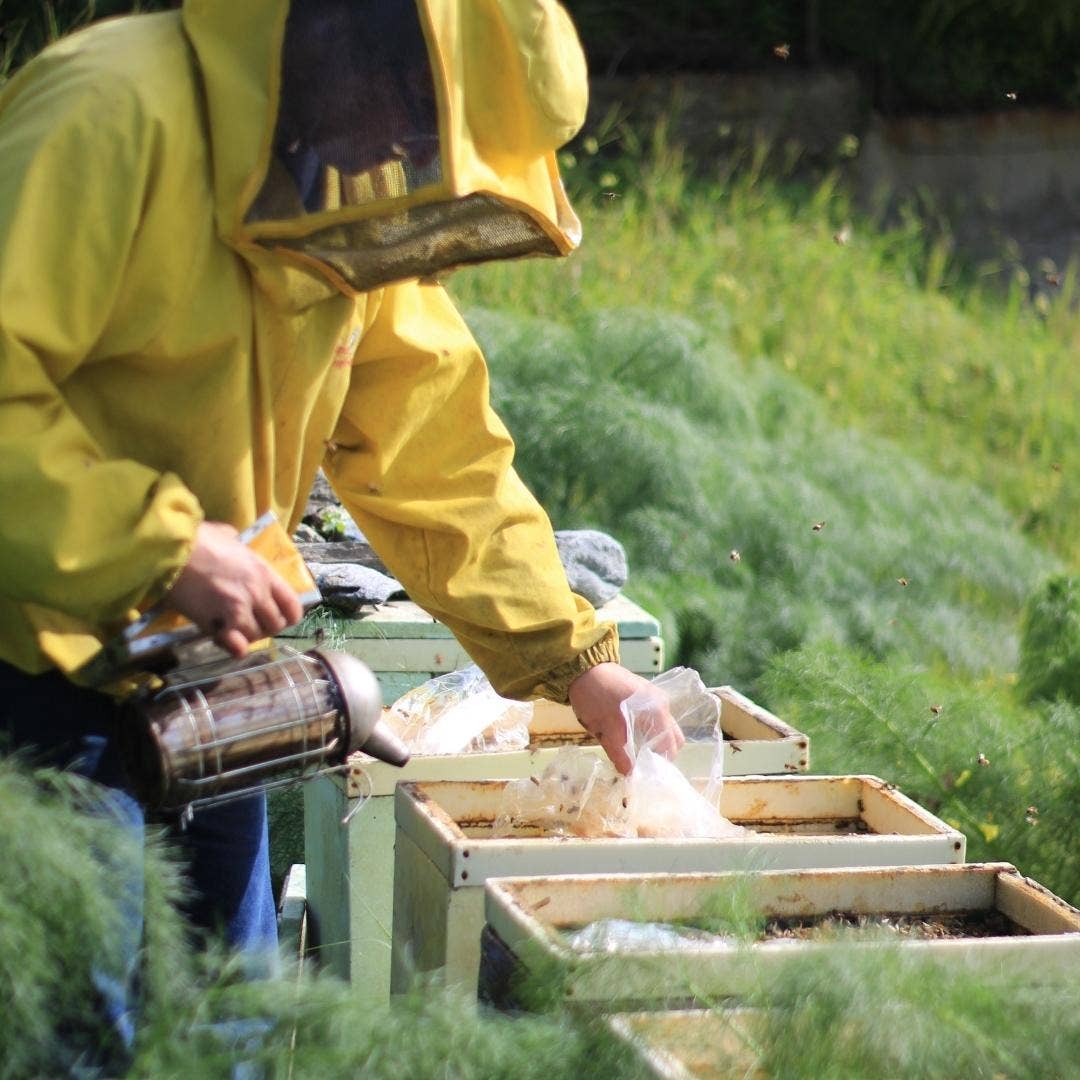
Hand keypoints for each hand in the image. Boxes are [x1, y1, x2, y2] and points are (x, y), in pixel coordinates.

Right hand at [166, 522, 303, 657]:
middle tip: (249, 623)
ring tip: (233, 629)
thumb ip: (239, 544)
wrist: (170, 551)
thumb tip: (235, 540)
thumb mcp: (228, 535)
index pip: (293, 605)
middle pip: (276, 625)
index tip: (277, 616)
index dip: (288, 615)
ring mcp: (239, 610)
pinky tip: (224, 639)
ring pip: (255, 636)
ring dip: (245, 636)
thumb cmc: (198, 539)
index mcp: (264, 572)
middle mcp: (258, 593)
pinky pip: (236, 646)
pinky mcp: (218, 623)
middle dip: (265, 627)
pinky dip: (232, 647)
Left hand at [567, 662, 684, 774]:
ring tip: (632, 753)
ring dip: (651, 743)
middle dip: (658, 754)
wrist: (582, 667)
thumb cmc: (595, 697)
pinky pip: (653, 720)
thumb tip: (630, 776)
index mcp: (657, 712)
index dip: (659, 764)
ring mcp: (654, 698)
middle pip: (672, 738)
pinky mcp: (644, 696)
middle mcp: (662, 704)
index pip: (670, 747)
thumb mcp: (605, 730)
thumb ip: (620, 755)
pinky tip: (629, 737)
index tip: (645, 774)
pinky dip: (646, 732)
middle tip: (639, 765)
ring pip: (662, 729)